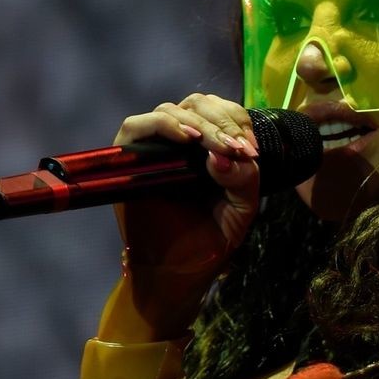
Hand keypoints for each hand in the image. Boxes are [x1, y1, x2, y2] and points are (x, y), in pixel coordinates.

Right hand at [110, 94, 261, 338]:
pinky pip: (139, 125)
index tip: (251, 150)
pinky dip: (165, 126)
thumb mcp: (242, 208)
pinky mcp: (126, 157)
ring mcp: (151, 147)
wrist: (178, 273)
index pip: (221, 111)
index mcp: (207, 147)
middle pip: (198, 104)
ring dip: (200, 124)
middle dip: (223, 121)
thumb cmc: (209, 241)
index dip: (238, 122)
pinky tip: (189, 140)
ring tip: (219, 147)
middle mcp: (178, 141)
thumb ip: (245, 178)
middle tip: (238, 148)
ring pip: (172, 110)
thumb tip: (223, 154)